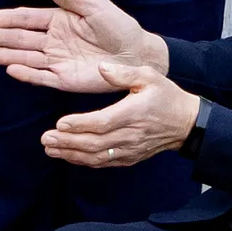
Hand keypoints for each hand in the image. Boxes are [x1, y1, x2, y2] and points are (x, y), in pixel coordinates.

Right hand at [0, 0, 170, 93]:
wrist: (138, 54)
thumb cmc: (120, 27)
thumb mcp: (96, 6)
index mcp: (60, 20)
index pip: (29, 19)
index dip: (9, 19)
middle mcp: (54, 40)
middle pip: (21, 39)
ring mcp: (58, 60)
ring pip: (26, 57)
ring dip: (5, 55)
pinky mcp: (65, 79)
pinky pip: (42, 76)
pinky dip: (27, 74)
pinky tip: (10, 68)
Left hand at [40, 51, 201, 168]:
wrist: (186, 124)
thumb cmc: (166, 96)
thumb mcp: (149, 76)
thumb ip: (124, 73)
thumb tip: (100, 67)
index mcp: (134, 113)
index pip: (103, 122)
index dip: (80, 125)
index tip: (60, 123)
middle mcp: (130, 135)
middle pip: (95, 143)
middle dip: (67, 142)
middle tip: (45, 139)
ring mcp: (130, 149)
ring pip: (97, 156)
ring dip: (71, 154)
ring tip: (49, 149)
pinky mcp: (129, 157)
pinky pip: (104, 163)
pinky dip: (84, 161)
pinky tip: (67, 156)